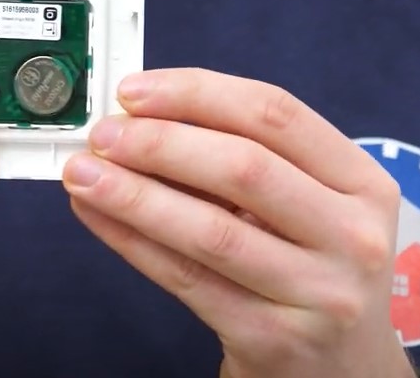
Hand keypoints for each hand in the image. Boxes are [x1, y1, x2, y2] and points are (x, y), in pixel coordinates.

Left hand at [63, 68, 413, 377]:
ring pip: (209, 229)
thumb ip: (239, 159)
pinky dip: (131, 240)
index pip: (273, 115)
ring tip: (82, 173)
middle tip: (102, 135)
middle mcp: (349, 234)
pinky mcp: (271, 337)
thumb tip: (140, 121)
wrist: (339, 364)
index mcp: (359, 181)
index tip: (133, 92)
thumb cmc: (308, 264)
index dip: (194, 93)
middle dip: (159, 143)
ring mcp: (317, 292)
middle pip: (243, 167)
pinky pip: (185, 278)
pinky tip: (95, 215)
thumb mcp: (302, 204)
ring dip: (133, 194)